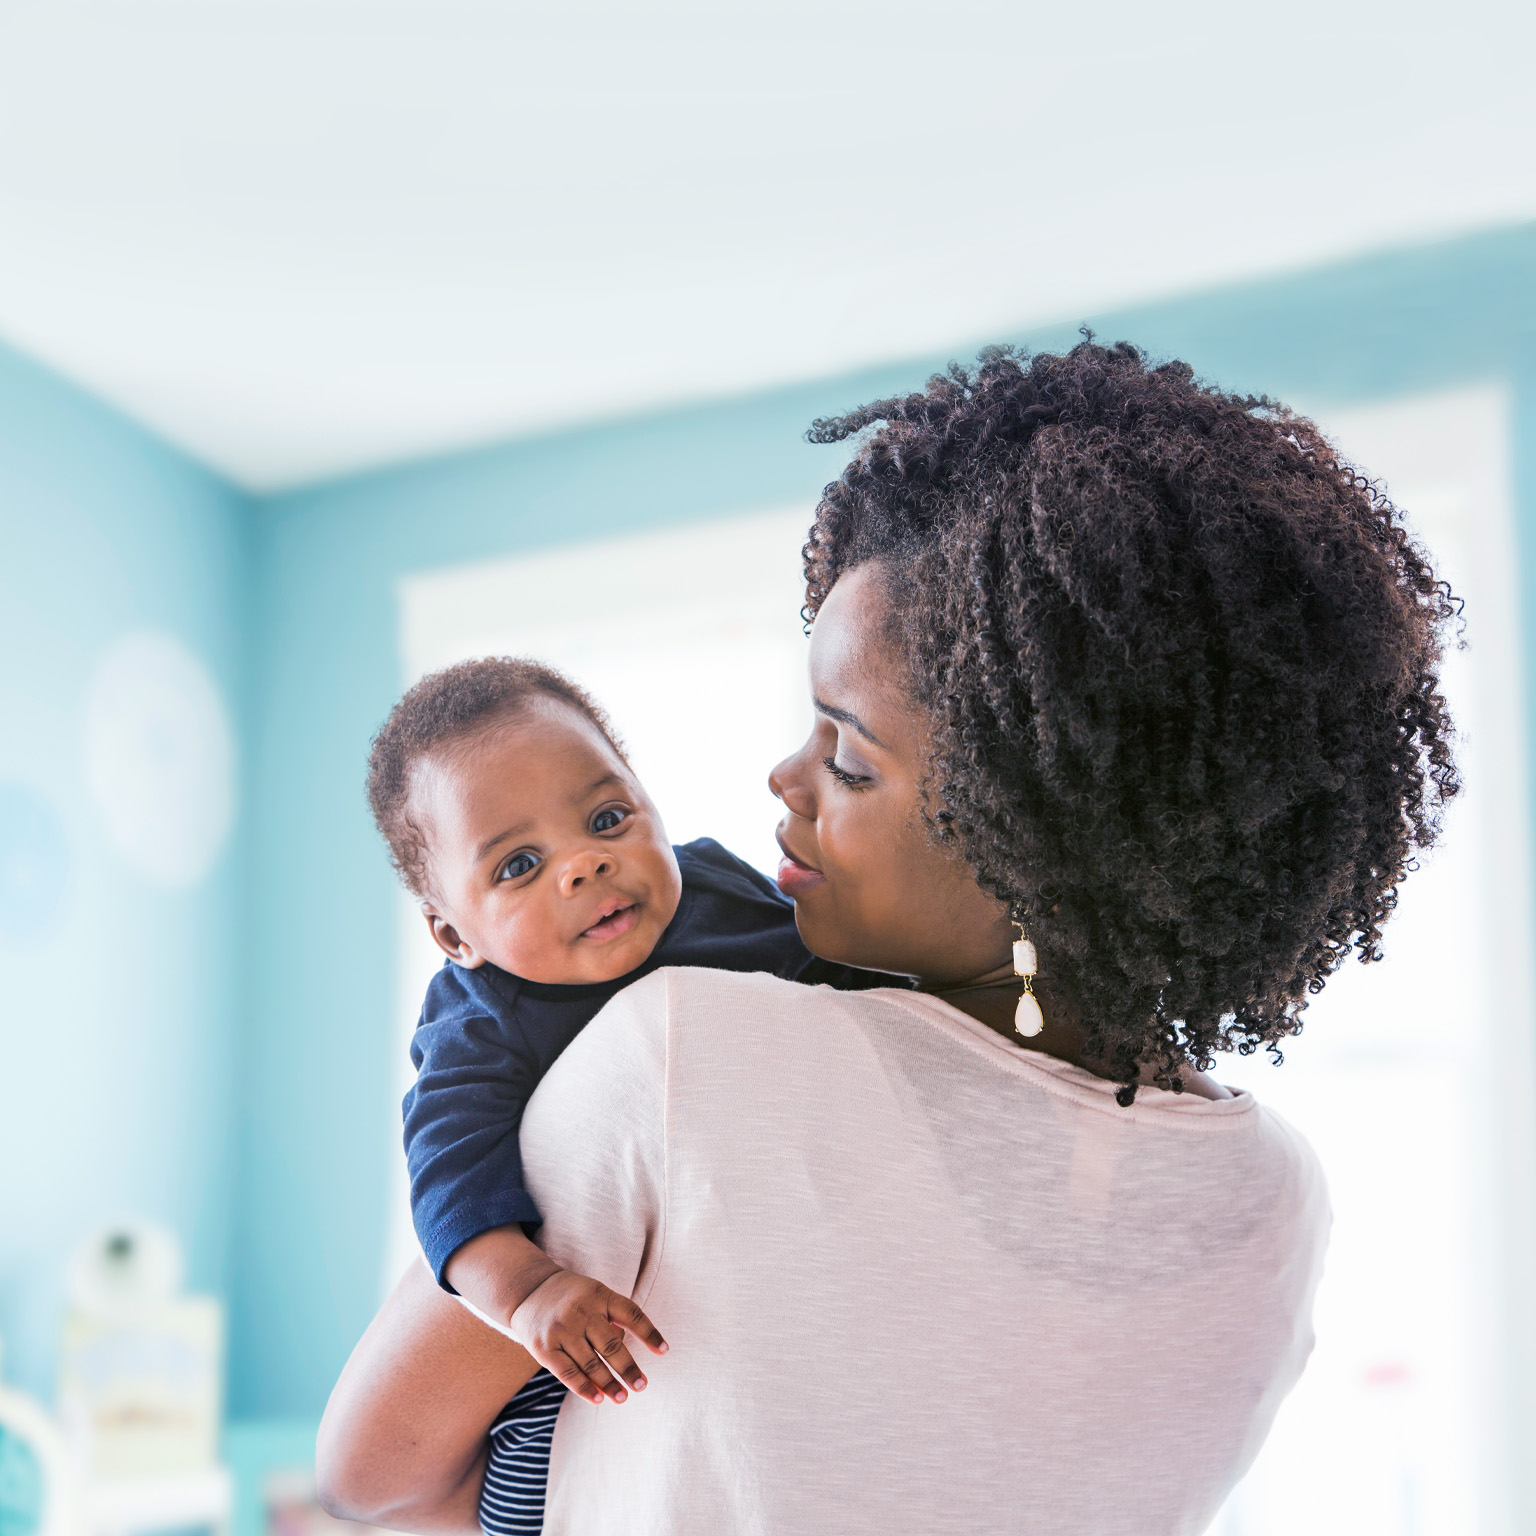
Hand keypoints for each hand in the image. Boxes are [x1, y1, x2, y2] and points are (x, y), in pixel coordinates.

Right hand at [509, 1268, 667, 1405]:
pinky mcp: (544, 1348)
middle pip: (611, 1344)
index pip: (631, 1313)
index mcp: (599, 1294)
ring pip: (591, 1363)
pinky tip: (599, 1399)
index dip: (649, 1332)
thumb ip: (612, 1319)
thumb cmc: (573, 1298)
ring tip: (623, 1397)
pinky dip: (585, 1388)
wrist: (529, 1290)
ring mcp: (562, 1329)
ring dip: (609, 1383)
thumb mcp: (594, 1295)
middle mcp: (582, 1311)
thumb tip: (623, 1359)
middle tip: (641, 1385)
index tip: (664, 1351)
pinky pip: (568, 1373)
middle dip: (628, 1368)